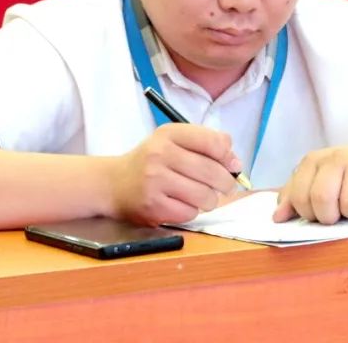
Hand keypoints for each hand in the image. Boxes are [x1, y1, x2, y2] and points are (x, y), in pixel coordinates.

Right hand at [111, 124, 243, 224]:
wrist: (112, 184)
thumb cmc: (151, 162)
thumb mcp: (173, 141)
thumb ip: (205, 144)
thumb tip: (235, 162)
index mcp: (168, 134)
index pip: (212, 142)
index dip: (228, 156)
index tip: (231, 164)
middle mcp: (160, 154)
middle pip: (212, 172)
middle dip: (226, 183)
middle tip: (225, 186)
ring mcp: (155, 181)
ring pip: (205, 196)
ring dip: (210, 200)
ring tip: (201, 196)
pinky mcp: (152, 207)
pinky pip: (190, 213)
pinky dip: (191, 211)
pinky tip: (181, 204)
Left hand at [274, 141, 347, 223]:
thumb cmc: (347, 175)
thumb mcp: (317, 182)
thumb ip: (294, 199)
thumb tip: (277, 218)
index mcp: (312, 161)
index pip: (299, 197)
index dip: (308, 214)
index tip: (319, 213)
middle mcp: (334, 157)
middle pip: (322, 199)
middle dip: (330, 217)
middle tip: (339, 213)